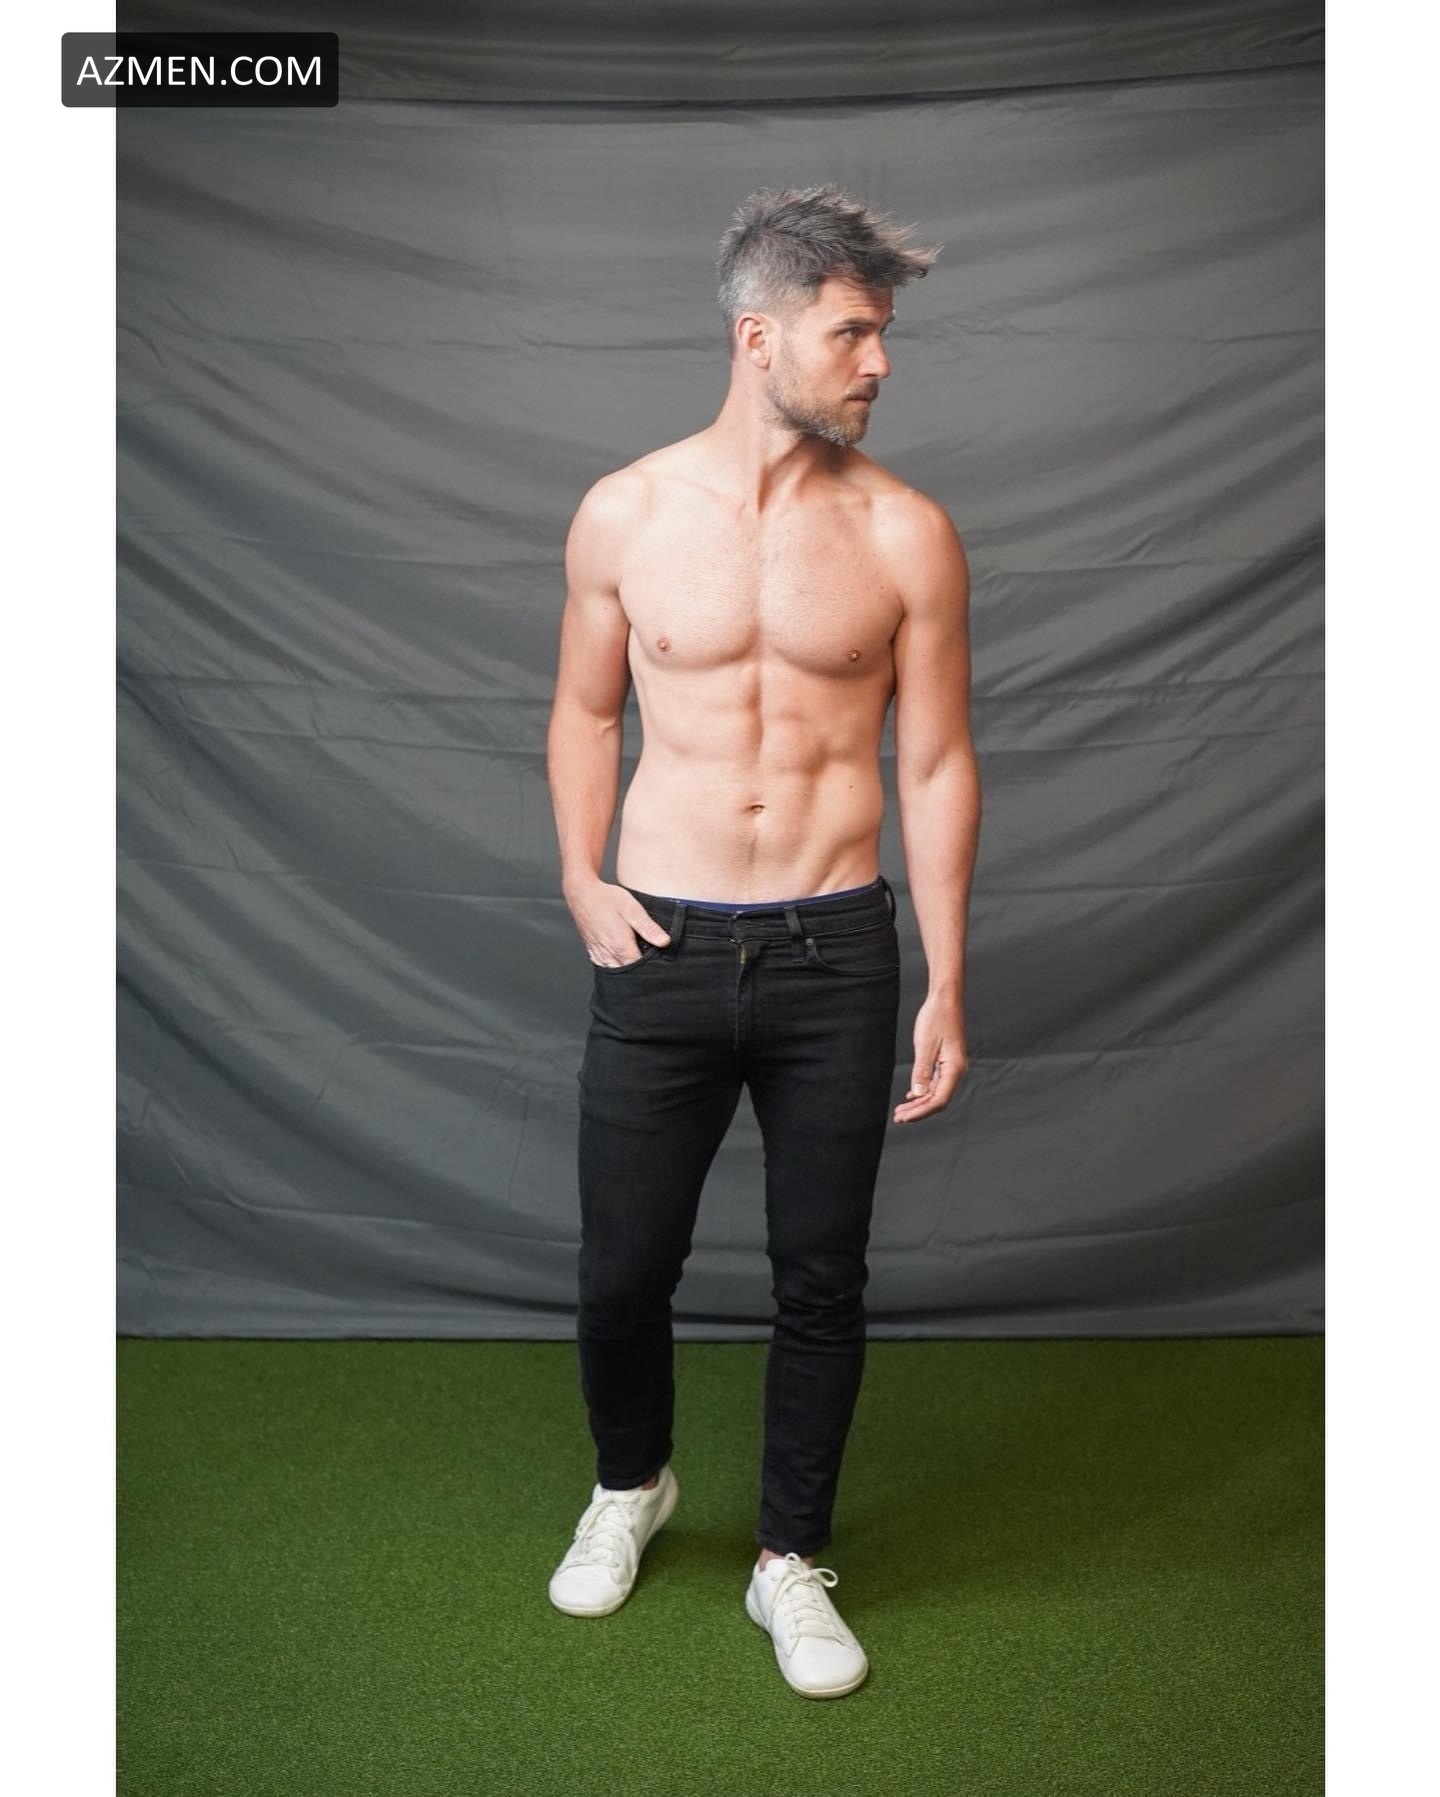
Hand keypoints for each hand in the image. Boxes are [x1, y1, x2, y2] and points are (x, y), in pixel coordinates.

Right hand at [565, 877, 671, 967]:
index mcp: (621, 947)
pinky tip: (622, 957)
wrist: (581, 894)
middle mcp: (609, 955)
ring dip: (628, 969)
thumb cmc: (606, 899)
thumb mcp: (632, 909)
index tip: (660, 960)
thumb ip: (648, 928)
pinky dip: (616, 966)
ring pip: (618, 973)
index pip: (641, 969)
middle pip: (629, 973)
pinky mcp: (593, 953)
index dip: (652, 966)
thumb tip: (664, 942)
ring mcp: (599, 955)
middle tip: (650, 958)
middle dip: (641, 970)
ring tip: (637, 956)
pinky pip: (607, 967)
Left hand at [894, 992, 967, 1123]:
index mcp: (954, 1068)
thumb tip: (918, 1094)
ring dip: (919, 1103)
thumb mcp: (925, 1045)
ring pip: (936, 1093)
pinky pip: (936, 1083)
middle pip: (938, 1100)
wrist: (945, 999)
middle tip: (898, 1117)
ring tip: (902, 1110)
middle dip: (918, 1111)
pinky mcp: (946, 1061)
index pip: (938, 1100)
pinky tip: (912, 1095)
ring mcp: (951, 1067)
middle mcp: (955, 1071)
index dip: (921, 1112)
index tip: (904, 1117)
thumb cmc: (937, 1018)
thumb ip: (922, 1071)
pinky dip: (923, 1091)